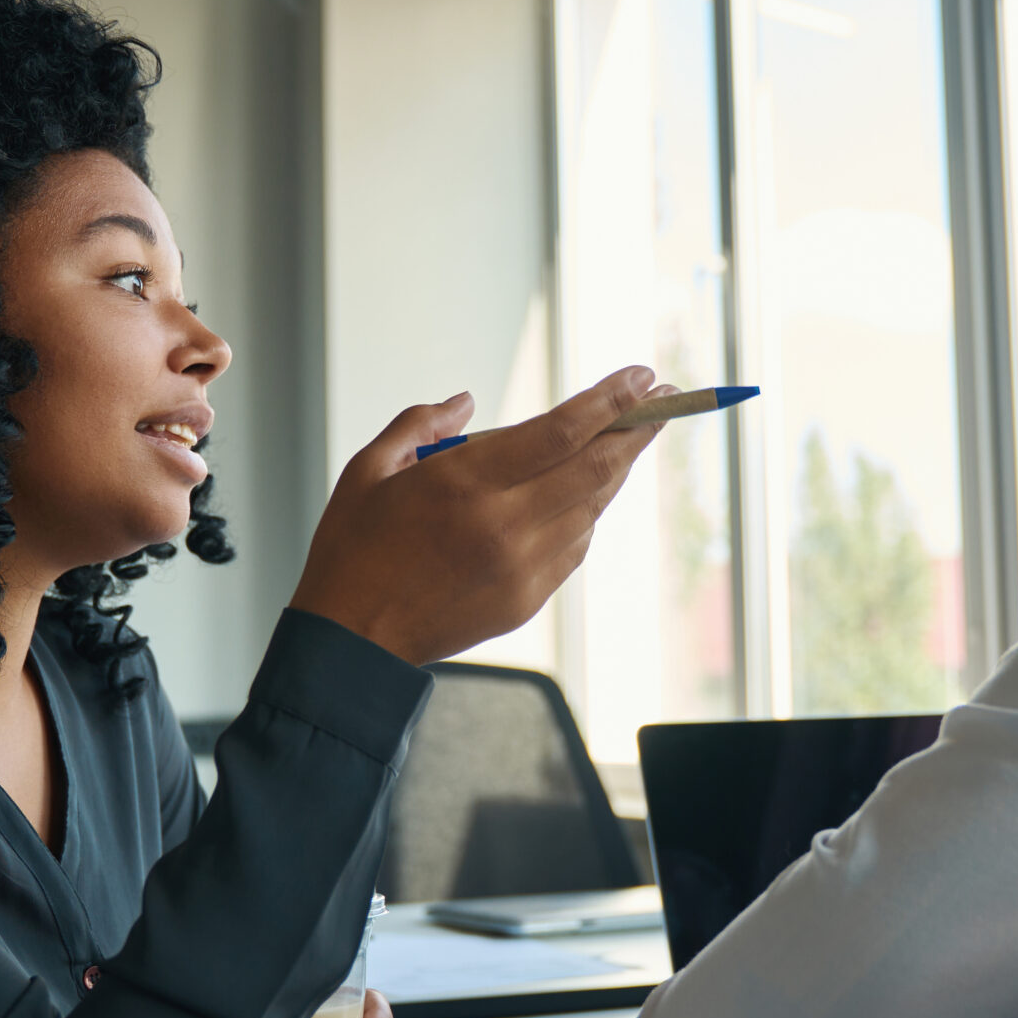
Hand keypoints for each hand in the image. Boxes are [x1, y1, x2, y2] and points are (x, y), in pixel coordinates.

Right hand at [289, 368, 667, 664]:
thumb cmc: (354, 552)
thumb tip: (465, 402)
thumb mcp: (369, 469)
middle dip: (639, 428)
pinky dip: (587, 513)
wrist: (352, 639)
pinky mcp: (527, 599)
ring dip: (617, 469)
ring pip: (593, 507)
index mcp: (463, 483)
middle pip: (596, 467)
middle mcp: (503, 525)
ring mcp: (521, 567)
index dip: (611, 401)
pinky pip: (576, 545)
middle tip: (666, 400)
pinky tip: (584, 493)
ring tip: (631, 438)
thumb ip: (421, 424)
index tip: (643, 377)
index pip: (562, 431)